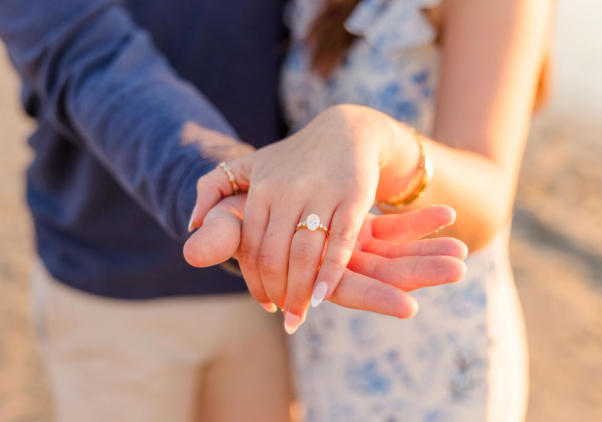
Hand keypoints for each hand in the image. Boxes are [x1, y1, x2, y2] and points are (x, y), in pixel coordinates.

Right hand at [185, 194, 466, 331]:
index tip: (409, 306)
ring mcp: (348, 246)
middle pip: (381, 274)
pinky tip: (446, 215)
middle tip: (458, 268)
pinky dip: (417, 222)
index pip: (343, 290)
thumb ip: (221, 235)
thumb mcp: (229, 221)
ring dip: (427, 252)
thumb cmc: (241, 217)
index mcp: (305, 272)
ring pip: (394, 254)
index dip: (372, 298)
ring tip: (463, 251)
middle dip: (418, 272)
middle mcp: (332, 264)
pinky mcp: (356, 225)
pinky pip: (393, 227)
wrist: (259, 196)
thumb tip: (192, 251)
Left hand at [187, 105, 431, 330]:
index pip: (250, 247)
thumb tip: (192, 224)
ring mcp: (321, 195)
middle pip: (273, 256)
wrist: (347, 131)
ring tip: (299, 317)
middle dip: (276, 293)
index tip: (265, 303)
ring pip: (303, 254)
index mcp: (261, 189)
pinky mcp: (352, 198)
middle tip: (285, 317)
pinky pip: (339, 243)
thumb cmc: (295, 157)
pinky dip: (329, 274)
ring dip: (299, 293)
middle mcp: (287, 192)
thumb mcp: (250, 164)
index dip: (254, 282)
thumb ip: (213, 186)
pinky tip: (321, 296)